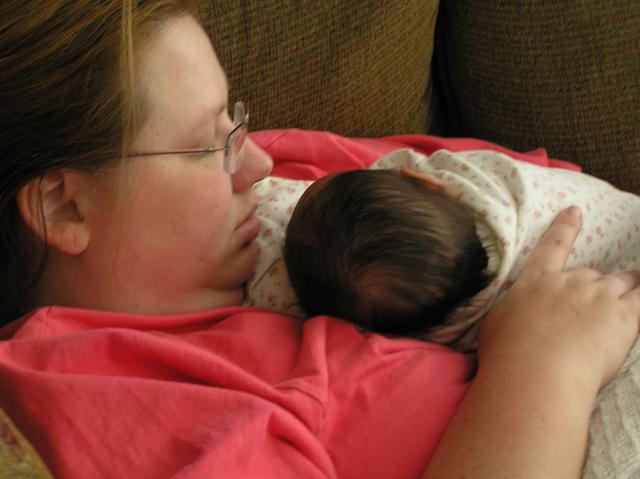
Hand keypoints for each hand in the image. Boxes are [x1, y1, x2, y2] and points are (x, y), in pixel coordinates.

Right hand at [423, 206, 639, 478]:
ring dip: (625, 287)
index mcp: (537, 281)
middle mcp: (570, 282)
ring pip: (621, 282)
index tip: (575, 211)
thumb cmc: (507, 353)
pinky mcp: (623, 315)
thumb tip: (512, 315)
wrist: (535, 371)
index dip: (565, 227)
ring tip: (631, 289)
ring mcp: (598, 295)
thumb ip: (512, 312)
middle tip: (590, 308)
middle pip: (590, 274)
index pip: (553, 247)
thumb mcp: (497, 323)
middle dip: (593, 287)